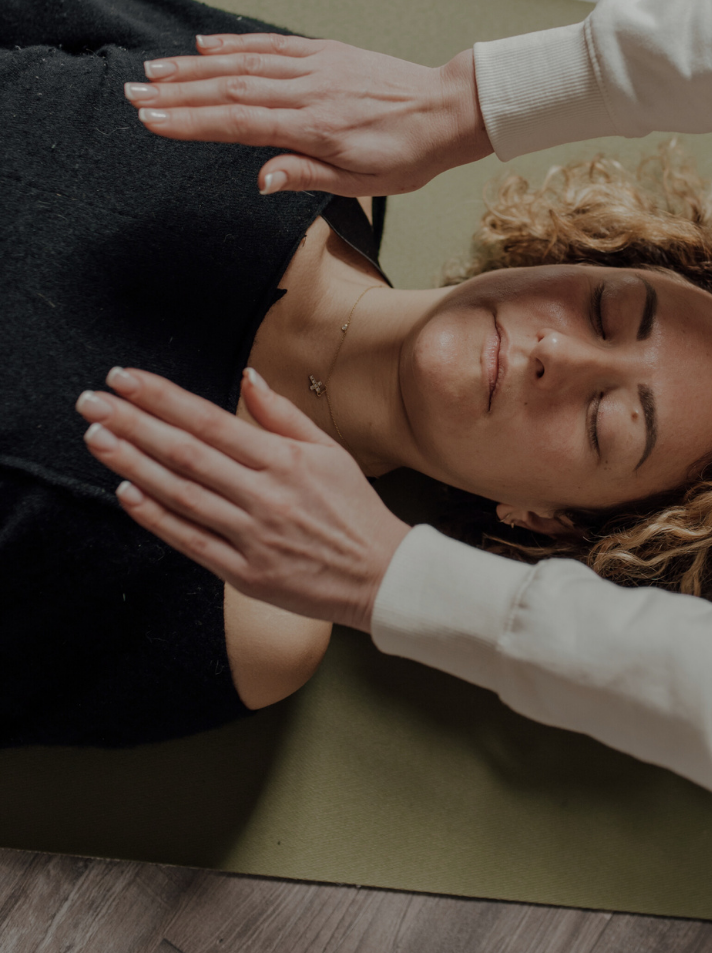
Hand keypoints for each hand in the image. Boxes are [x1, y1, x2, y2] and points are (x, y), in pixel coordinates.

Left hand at [75, 366, 410, 629]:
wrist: (380, 575)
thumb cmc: (354, 510)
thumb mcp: (331, 451)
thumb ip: (283, 414)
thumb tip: (248, 376)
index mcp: (284, 459)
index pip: (210, 419)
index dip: (162, 397)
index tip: (125, 378)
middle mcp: (264, 494)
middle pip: (185, 452)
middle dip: (132, 423)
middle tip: (90, 401)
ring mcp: (251, 535)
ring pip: (181, 493)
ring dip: (132, 464)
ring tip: (96, 438)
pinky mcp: (244, 572)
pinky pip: (191, 540)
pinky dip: (156, 517)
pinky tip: (127, 493)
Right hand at [123, 35, 492, 196]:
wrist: (446, 110)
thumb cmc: (407, 154)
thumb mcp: (362, 183)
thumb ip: (306, 175)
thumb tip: (260, 179)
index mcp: (315, 127)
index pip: (240, 124)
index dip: (191, 122)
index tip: (151, 120)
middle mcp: (309, 91)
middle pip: (230, 90)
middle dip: (176, 92)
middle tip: (132, 93)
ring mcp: (315, 67)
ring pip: (244, 64)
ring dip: (194, 67)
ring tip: (153, 70)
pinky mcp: (324, 53)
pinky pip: (271, 45)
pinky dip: (235, 43)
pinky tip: (204, 46)